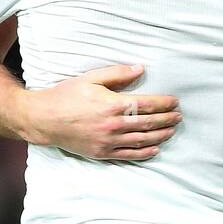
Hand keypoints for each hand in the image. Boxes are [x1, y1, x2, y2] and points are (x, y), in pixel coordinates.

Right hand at [16, 64, 180, 159]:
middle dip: (167, 119)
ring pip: (142, 140)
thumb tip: (140, 69)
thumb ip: (117, 74)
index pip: (147, 104)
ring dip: (160, 135)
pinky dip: (144, 153)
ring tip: (172, 130)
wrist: (43, 119)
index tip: (175, 102)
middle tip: (178, 116)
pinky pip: (128, 155)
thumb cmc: (66, 95)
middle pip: (148, 123)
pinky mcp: (102, 152)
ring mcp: (108, 141)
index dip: (164, 104)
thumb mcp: (90, 78)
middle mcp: (113, 125)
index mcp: (112, 104)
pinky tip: (155, 149)